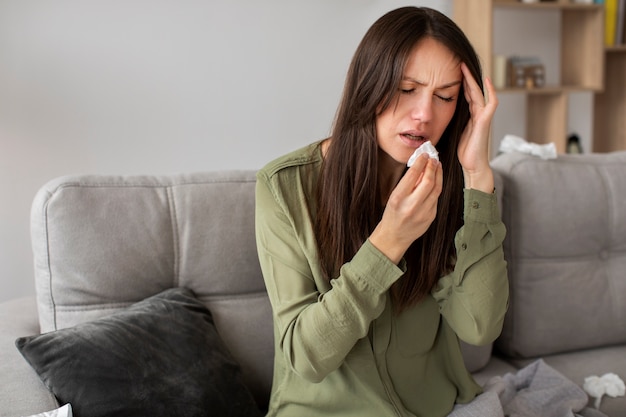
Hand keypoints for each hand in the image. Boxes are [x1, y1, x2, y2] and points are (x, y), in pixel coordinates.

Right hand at [369, 155, 442, 263]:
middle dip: (432, 167)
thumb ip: (408, 184)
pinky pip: (436, 198)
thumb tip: (421, 167)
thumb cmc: (392, 214)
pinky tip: (436, 180)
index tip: (424, 155)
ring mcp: (423, 213)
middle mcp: (411, 206)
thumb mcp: (394, 197)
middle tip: (433, 158)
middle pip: (428, 182)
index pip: (413, 176)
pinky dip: (437, 186)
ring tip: (437, 165)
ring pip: (436, 189)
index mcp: (398, 199)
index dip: (421, 163)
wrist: (394, 236)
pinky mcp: (431, 217)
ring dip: (438, 175)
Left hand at [457, 63, 497, 192]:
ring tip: (465, 67)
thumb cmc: (462, 153)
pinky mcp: (485, 121)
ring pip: (479, 93)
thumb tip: (430, 119)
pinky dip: (490, 90)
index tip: (449, 72)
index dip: (459, 84)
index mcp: (469, 117)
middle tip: (457, 63)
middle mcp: (477, 114)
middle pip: (472, 91)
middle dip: (465, 77)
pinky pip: (491, 102)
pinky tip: (486, 80)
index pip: (465, 95)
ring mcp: (483, 117)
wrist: (472, 166)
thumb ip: (447, 123)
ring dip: (472, 80)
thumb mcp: (451, 133)